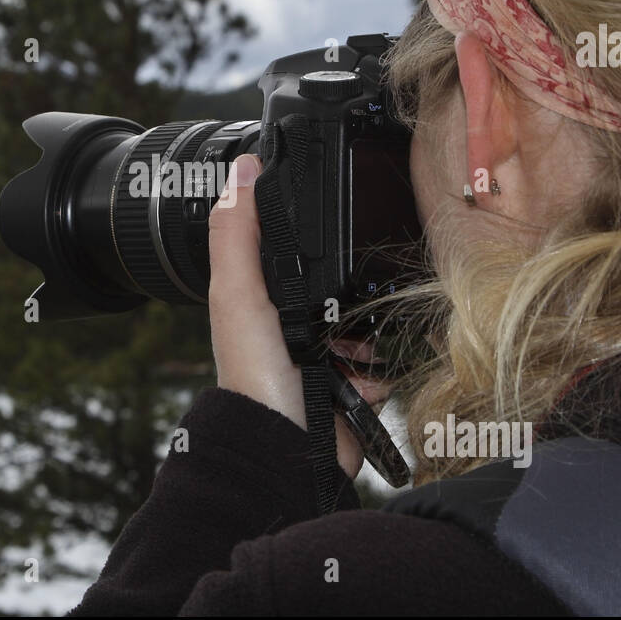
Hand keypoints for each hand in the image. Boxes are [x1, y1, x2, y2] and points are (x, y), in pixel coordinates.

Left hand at [207, 153, 388, 478]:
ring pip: (365, 319)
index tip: (330, 208)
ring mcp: (321, 356)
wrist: (289, 451)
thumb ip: (237, 232)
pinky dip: (381, 368)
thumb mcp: (239, 293)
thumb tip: (242, 168)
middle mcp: (288, 324)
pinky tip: (365, 376)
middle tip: (348, 293)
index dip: (302, 225)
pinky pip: (383, 361)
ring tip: (355, 345)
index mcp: (257, 298)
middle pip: (334, 279)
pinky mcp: (350, 386)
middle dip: (350, 284)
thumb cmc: (256, 379)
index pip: (284, 244)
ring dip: (369, 330)